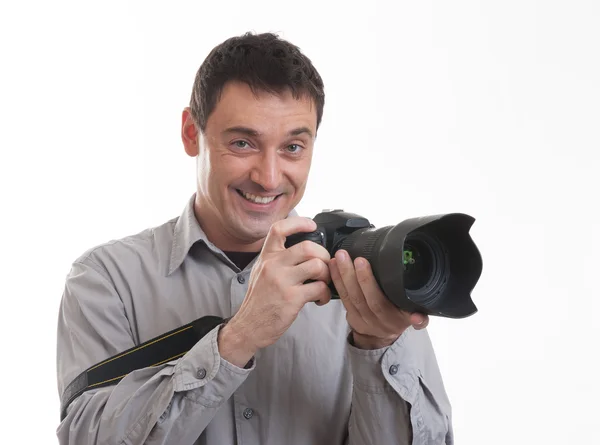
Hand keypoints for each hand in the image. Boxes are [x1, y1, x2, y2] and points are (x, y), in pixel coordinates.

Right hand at [218, 217, 331, 366]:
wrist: (248, 326)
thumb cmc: (259, 300)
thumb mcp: (261, 271)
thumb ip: (278, 259)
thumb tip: (303, 249)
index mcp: (266, 256)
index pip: (279, 228)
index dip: (298, 222)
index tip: (312, 225)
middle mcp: (273, 265)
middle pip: (307, 247)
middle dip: (324, 255)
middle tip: (325, 266)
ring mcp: (282, 281)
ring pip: (317, 265)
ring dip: (327, 275)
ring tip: (323, 284)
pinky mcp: (291, 298)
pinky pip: (319, 288)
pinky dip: (325, 294)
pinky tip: (320, 299)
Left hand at [329, 249, 428, 349]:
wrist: (384, 337)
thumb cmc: (400, 318)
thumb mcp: (412, 318)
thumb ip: (419, 317)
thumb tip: (419, 318)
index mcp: (393, 319)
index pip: (379, 301)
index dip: (369, 283)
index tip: (363, 262)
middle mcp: (375, 320)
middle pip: (362, 297)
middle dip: (355, 275)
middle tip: (351, 255)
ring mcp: (361, 319)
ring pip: (350, 297)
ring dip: (343, 275)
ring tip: (339, 256)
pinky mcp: (351, 316)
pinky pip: (343, 298)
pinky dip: (337, 280)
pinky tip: (333, 266)